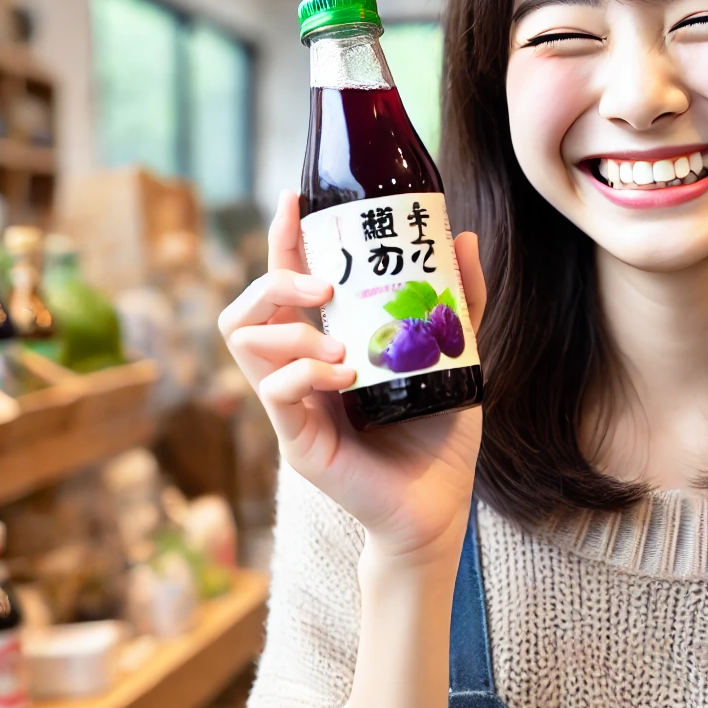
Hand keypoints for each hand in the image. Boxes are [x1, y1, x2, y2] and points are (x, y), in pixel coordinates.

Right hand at [218, 191, 487, 563]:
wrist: (439, 508)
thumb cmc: (440, 436)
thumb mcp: (457, 358)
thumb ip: (460, 303)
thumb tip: (461, 236)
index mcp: (326, 344)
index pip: (287, 282)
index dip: (283, 239)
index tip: (295, 200)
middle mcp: (298, 371)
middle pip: (246, 307)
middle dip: (276, 279)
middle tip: (326, 284)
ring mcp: (292, 407)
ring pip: (246, 342)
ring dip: (291, 331)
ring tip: (341, 347)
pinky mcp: (297, 441)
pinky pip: (275, 392)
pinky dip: (304, 373)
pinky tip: (342, 375)